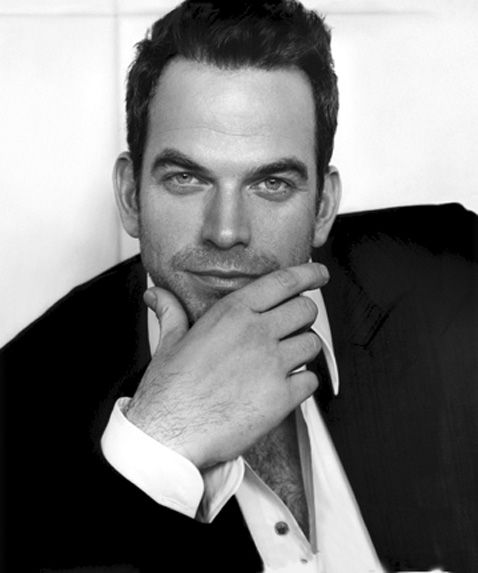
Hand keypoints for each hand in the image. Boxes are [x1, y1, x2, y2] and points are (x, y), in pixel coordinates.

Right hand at [125, 263, 328, 468]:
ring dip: (304, 349)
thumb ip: (171, 312)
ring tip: (287, 358)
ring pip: (312, 344)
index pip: (283, 282)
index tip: (318, 274)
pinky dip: (303, 383)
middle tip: (295, 324)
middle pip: (306, 310)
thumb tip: (157, 295)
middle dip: (305, 315)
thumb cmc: (169, 390)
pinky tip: (285, 386)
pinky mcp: (281, 397)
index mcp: (232, 314)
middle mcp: (256, 333)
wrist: (169, 433)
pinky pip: (311, 381)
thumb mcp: (169, 342)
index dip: (308, 273)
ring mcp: (272, 365)